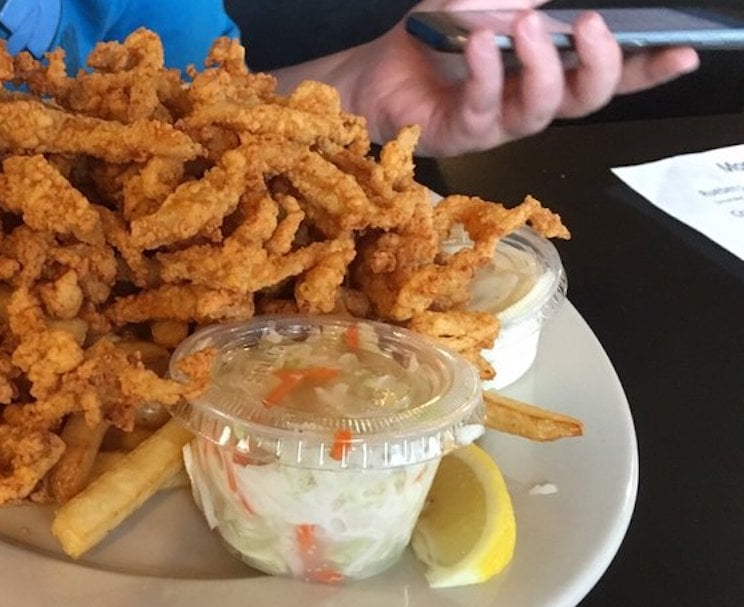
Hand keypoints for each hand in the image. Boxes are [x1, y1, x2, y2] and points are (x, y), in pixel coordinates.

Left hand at [301, 0, 699, 156]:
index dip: (646, 69)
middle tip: (593, 25)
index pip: (607, 74)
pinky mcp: (461, 135)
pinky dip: (484, 71)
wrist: (372, 71)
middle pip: (586, 99)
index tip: (682, 53)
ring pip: (542, 108)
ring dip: (541, 63)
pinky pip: (484, 107)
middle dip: (600, 63)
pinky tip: (478, 42)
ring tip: (525, 26)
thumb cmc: (432, 36)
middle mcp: (530, 101)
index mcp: (546, 69)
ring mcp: (498, 122)